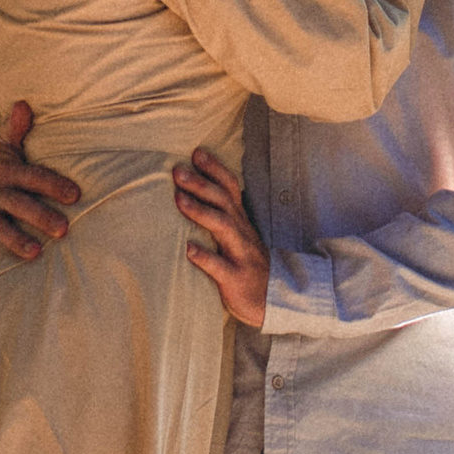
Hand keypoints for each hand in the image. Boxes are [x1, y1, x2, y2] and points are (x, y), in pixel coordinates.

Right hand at [0, 99, 81, 273]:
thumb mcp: (3, 146)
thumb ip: (16, 128)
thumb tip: (24, 104)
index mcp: (5, 171)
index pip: (32, 176)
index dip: (52, 184)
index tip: (76, 194)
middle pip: (17, 204)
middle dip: (39, 216)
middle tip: (64, 229)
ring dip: (15, 240)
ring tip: (35, 254)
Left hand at [172, 146, 269, 330]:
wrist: (274, 301)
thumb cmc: (247, 265)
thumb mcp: (238, 236)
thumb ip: (221, 216)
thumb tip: (193, 192)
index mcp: (240, 221)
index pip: (230, 188)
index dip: (215, 169)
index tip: (196, 152)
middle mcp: (241, 233)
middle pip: (223, 202)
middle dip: (201, 184)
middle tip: (178, 171)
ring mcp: (239, 255)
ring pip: (222, 227)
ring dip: (200, 212)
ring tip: (179, 200)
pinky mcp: (235, 278)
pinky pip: (220, 267)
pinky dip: (204, 257)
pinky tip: (188, 249)